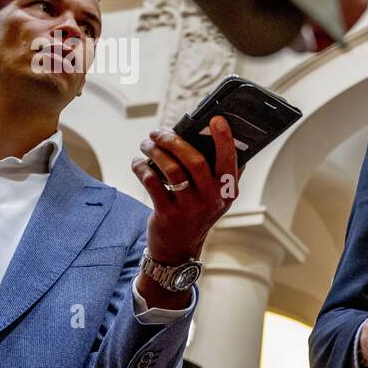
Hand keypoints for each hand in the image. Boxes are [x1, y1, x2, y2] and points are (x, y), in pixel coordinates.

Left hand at [130, 115, 241, 305]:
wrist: (178, 248)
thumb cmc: (196, 213)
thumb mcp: (215, 197)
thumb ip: (223, 173)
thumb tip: (225, 139)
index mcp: (227, 191)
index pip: (229, 160)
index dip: (224, 139)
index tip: (216, 119)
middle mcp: (211, 199)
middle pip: (195, 161)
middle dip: (174, 140)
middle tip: (159, 132)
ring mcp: (189, 208)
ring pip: (171, 169)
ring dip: (155, 151)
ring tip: (146, 144)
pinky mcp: (167, 214)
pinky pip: (151, 182)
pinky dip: (141, 167)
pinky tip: (138, 163)